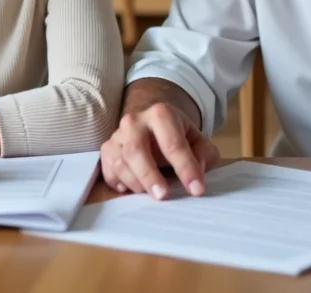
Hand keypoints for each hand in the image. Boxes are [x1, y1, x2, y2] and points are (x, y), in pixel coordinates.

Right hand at [100, 102, 219, 198]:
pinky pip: (108, 171)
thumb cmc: (179, 136)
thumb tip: (197, 170)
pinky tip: (130, 190)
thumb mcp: (199, 141)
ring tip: (151, 194)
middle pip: (136, 150)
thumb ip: (204, 154)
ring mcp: (118, 135)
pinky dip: (118, 183)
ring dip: (136, 183)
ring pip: (120, 163)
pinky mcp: (107, 150)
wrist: (155, 124)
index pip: (173, 143)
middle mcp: (135, 121)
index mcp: (161, 114)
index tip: (197, 190)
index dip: (186, 168)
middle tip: (163, 196)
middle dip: (149, 176)